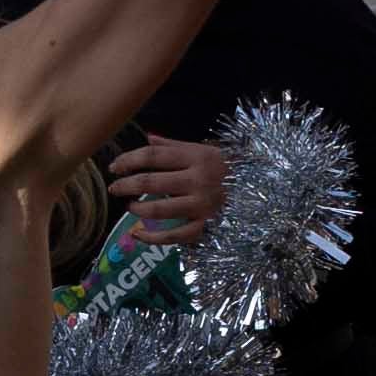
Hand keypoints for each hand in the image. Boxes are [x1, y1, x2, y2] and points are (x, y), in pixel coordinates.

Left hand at [105, 131, 229, 246]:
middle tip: (114, 188)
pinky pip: (175, 236)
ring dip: (138, 209)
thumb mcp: (204, 150)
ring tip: (130, 207)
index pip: (153, 156)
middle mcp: (198, 180)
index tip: (114, 167)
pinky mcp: (206, 226)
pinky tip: (138, 234)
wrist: (262, 188)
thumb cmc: (227, 168)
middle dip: (126, 185)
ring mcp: (202, 205)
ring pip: (159, 210)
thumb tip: (147, 138)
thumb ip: (174, 146)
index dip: (129, 160)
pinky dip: (153, 238)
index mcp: (196, 157)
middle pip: (151, 182)